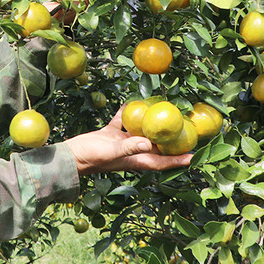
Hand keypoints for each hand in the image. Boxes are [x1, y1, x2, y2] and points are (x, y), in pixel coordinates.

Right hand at [64, 107, 191, 175]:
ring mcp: (121, 142)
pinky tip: (133, 102)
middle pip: (156, 146)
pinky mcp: (110, 134)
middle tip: (183, 128)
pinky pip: (123, 122)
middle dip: (169, 140)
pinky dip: (128, 113)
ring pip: (141, 132)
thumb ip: (129, 147)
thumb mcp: (111, 152)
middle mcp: (132, 152)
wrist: (70, 156)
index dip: (178, 160)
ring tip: (162, 111)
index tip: (194, 156)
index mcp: (136, 160)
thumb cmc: (91, 158)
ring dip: (150, 124)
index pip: (162, 161)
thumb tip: (148, 142)